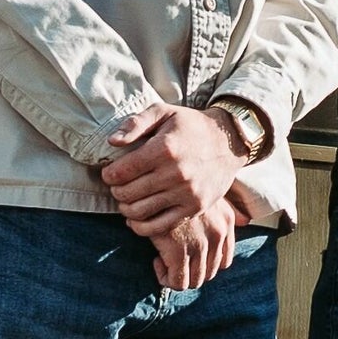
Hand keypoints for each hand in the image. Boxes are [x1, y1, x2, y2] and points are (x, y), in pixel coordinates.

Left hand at [101, 100, 247, 237]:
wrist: (229, 141)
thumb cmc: (191, 126)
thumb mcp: (164, 112)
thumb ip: (135, 123)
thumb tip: (112, 141)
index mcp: (165, 148)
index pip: (121, 171)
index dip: (109, 174)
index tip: (109, 173)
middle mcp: (176, 173)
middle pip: (128, 193)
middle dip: (115, 190)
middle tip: (117, 186)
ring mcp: (186, 193)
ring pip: (140, 211)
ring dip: (125, 208)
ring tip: (126, 199)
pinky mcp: (195, 208)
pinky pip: (159, 226)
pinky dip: (141, 226)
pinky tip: (136, 218)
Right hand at [139, 182, 249, 292]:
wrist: (158, 178)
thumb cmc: (179, 183)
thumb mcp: (209, 191)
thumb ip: (228, 207)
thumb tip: (246, 220)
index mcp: (226, 222)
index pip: (225, 260)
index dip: (206, 264)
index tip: (188, 255)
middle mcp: (218, 234)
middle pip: (210, 272)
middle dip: (191, 272)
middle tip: (173, 260)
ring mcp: (201, 244)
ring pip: (195, 280)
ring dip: (179, 276)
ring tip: (163, 260)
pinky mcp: (179, 251)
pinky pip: (177, 282)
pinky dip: (166, 278)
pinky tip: (156, 260)